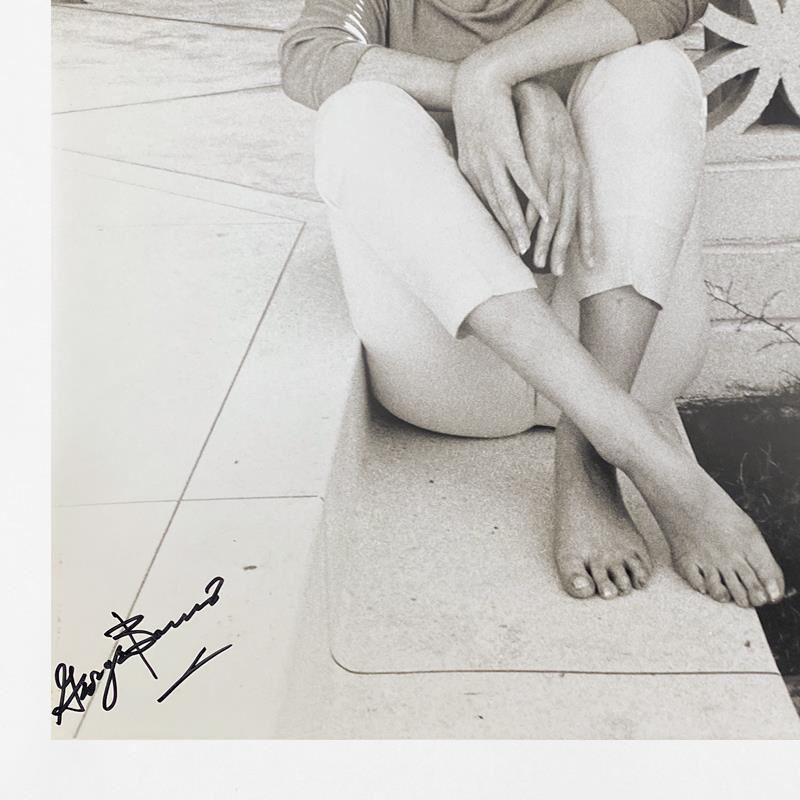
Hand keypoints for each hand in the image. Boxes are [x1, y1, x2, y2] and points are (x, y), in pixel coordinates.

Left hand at [452, 53, 549, 254]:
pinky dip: (533, 196)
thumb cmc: (477, 114)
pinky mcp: (506, 147)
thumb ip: (475, 170)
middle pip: (498, 213)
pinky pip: (523, 177)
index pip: (489, 211)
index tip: (511, 254)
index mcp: (473, 174)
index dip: (501, 233)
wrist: (478, 80)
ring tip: (530, 248)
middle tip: (525, 262)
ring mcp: (493, 161)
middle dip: (511, 239)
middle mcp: (480, 172)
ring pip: (507, 201)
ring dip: (519, 226)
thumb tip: (477, 186)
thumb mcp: (470, 147)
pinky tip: (545, 211)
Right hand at [513, 80, 594, 274]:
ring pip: (554, 212)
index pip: (586, 214)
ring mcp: (556, 168)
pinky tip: (529, 231)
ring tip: (538, 260)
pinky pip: (537, 193)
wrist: (534, 94)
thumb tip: (555, 209)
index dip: (588, 240)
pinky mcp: (539, 161)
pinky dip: (535, 214)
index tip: (590, 265)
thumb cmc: (544, 128)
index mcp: (579, 174)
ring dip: (546, 239)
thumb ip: (556, 185)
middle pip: (570, 219)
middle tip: (560, 273)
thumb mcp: (556, 158)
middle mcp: (572, 174)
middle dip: (564, 248)